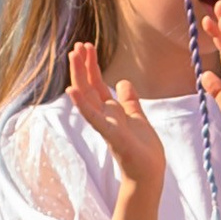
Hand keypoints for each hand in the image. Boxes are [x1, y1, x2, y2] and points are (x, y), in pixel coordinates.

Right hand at [68, 44, 165, 195]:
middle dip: (83, 66)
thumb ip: (129, 101)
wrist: (149, 174)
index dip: (92, 66)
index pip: (97, 84)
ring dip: (79, 77)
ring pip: (88, 97)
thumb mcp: (138, 118)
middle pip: (89, 86)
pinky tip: (72, 91)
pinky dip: (82, 105)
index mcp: (112, 111)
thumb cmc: (143, 150)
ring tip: (72, 57)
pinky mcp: (111, 136)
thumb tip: (123, 82)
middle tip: (77, 45)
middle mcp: (105, 116)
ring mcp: (105, 125)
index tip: (86, 46)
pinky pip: (94, 118)